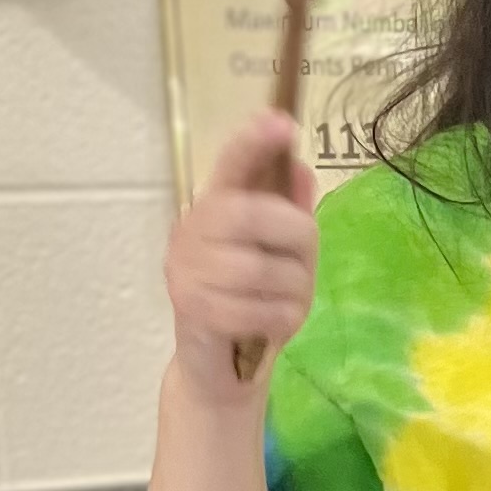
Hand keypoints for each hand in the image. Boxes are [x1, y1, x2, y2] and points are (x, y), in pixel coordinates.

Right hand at [165, 113, 318, 402]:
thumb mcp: (279, 254)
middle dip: (299, 238)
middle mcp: (192, 230)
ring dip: (295, 290)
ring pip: (267, 270)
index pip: (231, 164)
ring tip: (286, 301)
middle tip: (303, 261)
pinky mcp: (194, 310)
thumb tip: (300, 168)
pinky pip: (263, 310)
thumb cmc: (252, 300)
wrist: (220, 367)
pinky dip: (283, 321)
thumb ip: (289, 211)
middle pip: (258, 215)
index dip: (254, 142)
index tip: (282, 123)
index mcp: (215, 206)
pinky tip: (273, 325)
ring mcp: (187, 270)